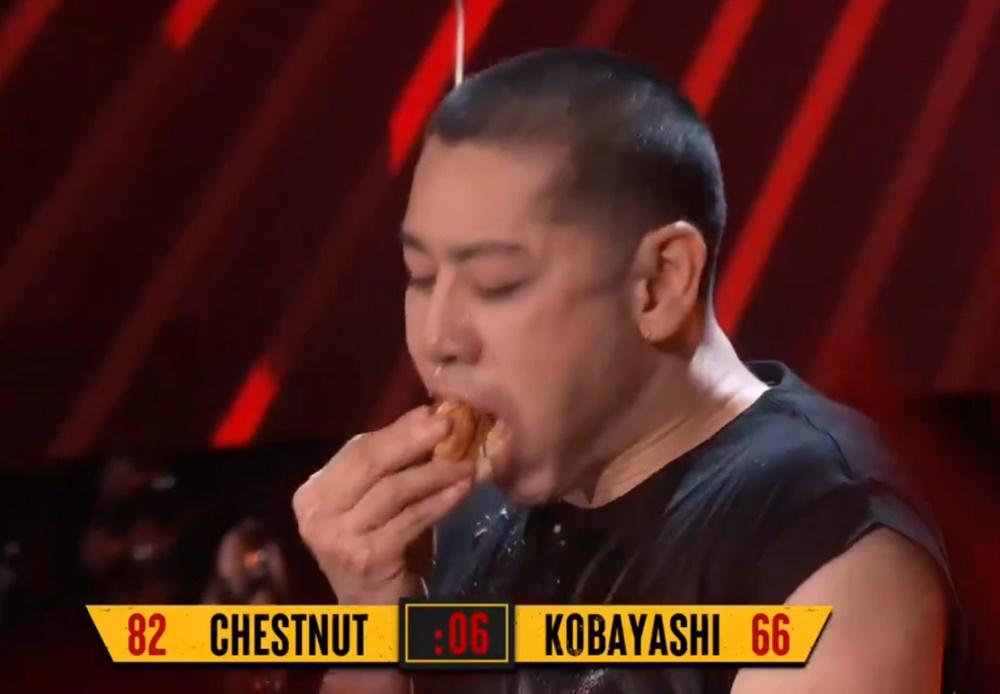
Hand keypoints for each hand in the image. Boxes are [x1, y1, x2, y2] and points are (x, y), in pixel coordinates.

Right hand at [292, 406, 473, 604]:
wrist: (374, 612)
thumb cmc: (380, 550)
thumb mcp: (378, 503)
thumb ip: (391, 466)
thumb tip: (430, 418)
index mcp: (313, 493)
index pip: (356, 450)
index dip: (397, 429)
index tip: (433, 413)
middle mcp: (314, 514)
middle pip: (369, 463)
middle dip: (412, 440)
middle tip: (449, 426)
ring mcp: (335, 538)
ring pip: (392, 490)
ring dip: (434, 473)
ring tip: (465, 462)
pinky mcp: (363, 558)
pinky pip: (409, 520)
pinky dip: (439, 502)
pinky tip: (462, 490)